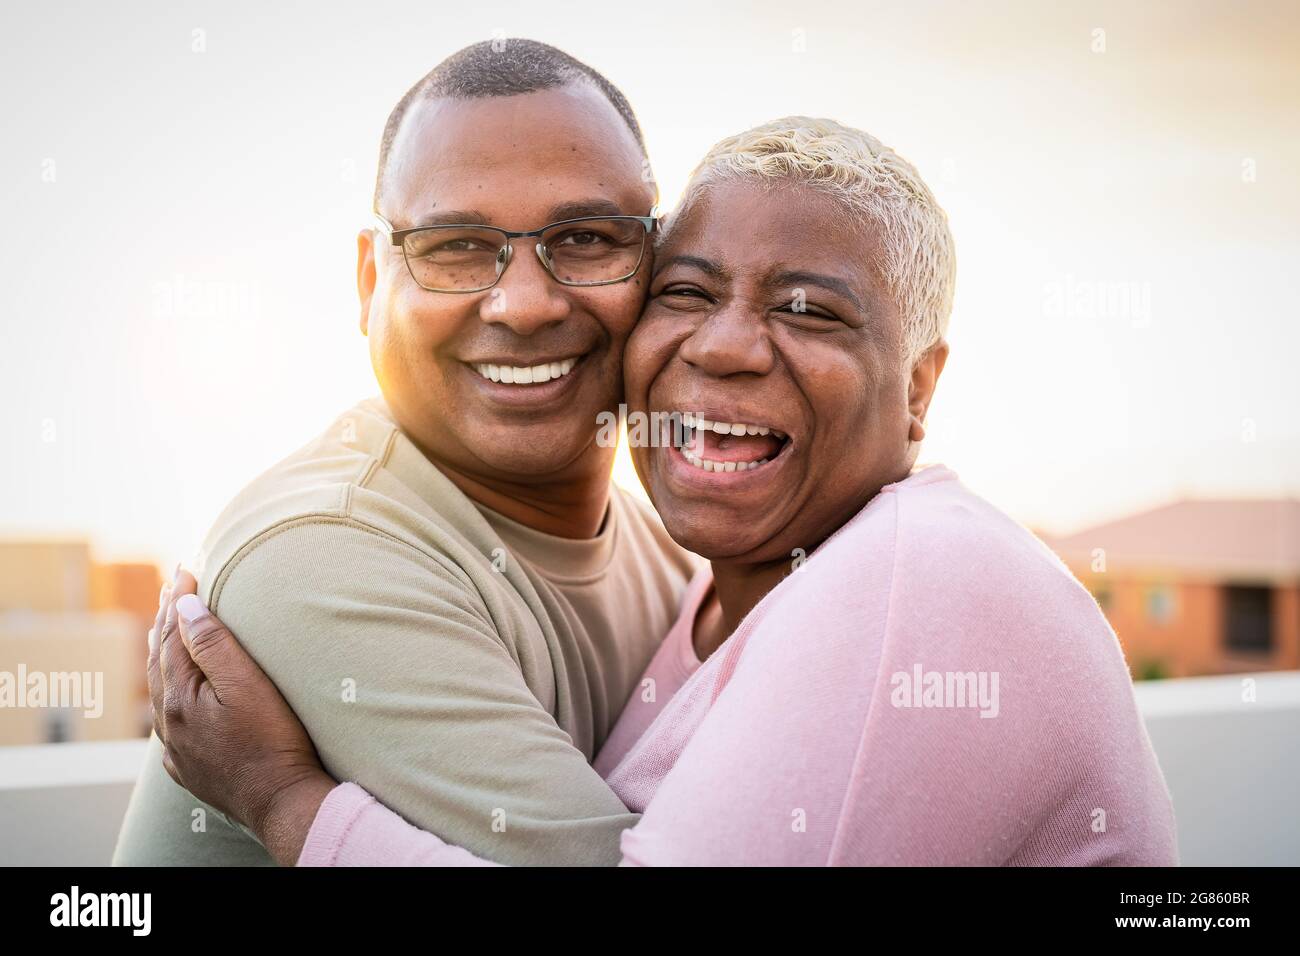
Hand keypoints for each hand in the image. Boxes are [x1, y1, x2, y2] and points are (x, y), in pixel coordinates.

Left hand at [147, 572, 337, 864]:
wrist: (282, 802)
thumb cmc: (273, 740)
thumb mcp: (248, 684)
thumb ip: (214, 644)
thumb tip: (184, 606)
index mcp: (180, 696)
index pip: (173, 635)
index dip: (178, 600)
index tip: (185, 569)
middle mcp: (170, 722)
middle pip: (161, 660)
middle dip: (168, 621)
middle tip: (174, 588)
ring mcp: (179, 748)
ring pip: (162, 692)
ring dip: (166, 655)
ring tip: (171, 629)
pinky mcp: (191, 767)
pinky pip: (171, 723)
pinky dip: (172, 694)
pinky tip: (180, 694)